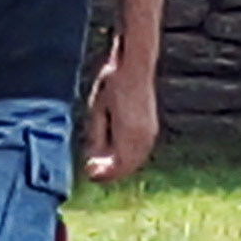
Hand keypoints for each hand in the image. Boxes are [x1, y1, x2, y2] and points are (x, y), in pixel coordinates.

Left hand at [84, 45, 160, 181]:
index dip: (104, 174)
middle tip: (92, 173)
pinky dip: (128, 158)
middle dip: (110, 173)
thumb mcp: (97, 112)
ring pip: (135, 161)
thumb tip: (92, 162)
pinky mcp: (151, 128)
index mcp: (130, 134)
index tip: (89, 173)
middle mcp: (144, 137)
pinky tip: (114, 154)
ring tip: (100, 165)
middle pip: (127, 167)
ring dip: (119, 167)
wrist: (133, 67)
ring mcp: (150, 133)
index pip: (118, 166)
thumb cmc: (111, 86)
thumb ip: (96, 138)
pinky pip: (140, 152)